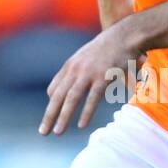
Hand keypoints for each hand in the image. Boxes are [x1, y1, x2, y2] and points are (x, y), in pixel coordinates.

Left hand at [39, 19, 144, 134]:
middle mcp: (75, 70)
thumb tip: (74, 84)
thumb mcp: (87, 56)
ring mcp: (89, 73)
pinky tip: (80, 125)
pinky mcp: (103, 77)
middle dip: (49, 115)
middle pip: (58, 96)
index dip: (52, 102)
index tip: (51, 115)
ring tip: (57, 133)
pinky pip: (92, 98)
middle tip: (43, 132)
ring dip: (63, 117)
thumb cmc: (108, 47)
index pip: (54, 87)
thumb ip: (80, 70)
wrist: (124, 35)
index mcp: (71, 65)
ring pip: (71, 98)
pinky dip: (86, 113)